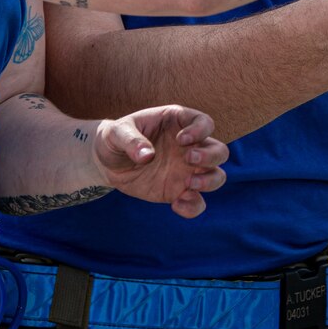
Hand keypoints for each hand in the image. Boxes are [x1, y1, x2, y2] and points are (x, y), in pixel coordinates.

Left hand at [95, 106, 229, 218]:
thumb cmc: (115, 138)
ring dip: (210, 181)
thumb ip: (131, 140)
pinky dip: (193, 206)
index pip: (204, 122)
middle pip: (219, 151)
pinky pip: (197, 201)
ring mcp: (187, 170)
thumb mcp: (117, 133)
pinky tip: (176, 204)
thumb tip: (146, 155)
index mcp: (178, 123)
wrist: (108, 162)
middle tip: (189, 160)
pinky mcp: (179, 191)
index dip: (200, 130)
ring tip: (189, 183)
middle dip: (210, 157)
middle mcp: (189, 147)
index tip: (182, 140)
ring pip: (217, 176)